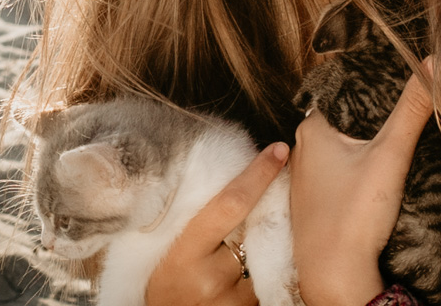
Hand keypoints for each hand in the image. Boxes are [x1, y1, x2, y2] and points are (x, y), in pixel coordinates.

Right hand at [145, 142, 289, 305]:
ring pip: (264, 255)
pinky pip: (266, 279)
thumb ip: (200, 215)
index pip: (230, 205)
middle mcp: (209, 278)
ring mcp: (229, 299)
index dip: (258, 175)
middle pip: (256, 229)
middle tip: (276, 189)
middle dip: (269, 209)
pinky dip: (263, 268)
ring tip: (238, 248)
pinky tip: (245, 270)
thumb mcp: (171, 244)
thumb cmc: (162, 276)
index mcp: (184, 252)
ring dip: (263, 244)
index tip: (279, 150)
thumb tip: (238, 172)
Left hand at [290, 61, 433, 305]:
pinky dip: (353, 174)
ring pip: (338, 151)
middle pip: (342, 122)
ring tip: (391, 148)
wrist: (335, 276)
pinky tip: (373, 181)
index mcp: (312, 129)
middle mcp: (299, 152)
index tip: (396, 87)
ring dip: (361, 149)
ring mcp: (303, 181)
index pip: (343, 93)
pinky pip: (335, 177)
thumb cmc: (354, 215)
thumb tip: (433, 63)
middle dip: (369, 121)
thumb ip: (412, 108)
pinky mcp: (312, 206)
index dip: (371, 90)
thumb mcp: (390, 154)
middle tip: (401, 118)